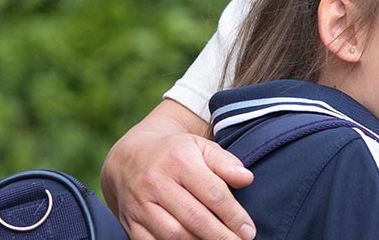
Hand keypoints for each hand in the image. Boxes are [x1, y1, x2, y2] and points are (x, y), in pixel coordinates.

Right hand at [101, 102, 256, 239]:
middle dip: (221, 236)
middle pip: (194, 218)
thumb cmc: (175, 154)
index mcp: (178, 160)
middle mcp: (156, 182)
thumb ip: (226, 162)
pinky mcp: (130, 222)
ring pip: (173, 235)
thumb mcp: (201, 147)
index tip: (249, 231)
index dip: (234, 216)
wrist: (129, 158)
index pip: (213, 193)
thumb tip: (246, 179)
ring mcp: (140, 204)